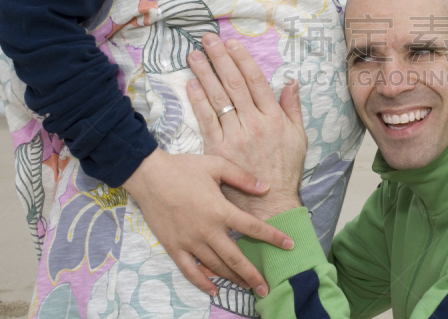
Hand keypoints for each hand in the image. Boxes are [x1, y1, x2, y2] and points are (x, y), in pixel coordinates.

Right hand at [122, 149, 291, 297]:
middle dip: (253, 274)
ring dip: (233, 278)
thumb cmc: (184, 168)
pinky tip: (214, 290)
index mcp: (221, 210)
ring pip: (216, 266)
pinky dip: (202, 282)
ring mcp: (190, 241)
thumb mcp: (218, 166)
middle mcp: (208, 230)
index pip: (253, 228)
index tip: (289, 245)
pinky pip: (190, 270)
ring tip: (247, 287)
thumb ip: (243, 178)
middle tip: (267, 288)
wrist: (149, 176)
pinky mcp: (174, 247)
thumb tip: (266, 188)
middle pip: (236, 258)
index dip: (273, 237)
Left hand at [186, 33, 307, 220]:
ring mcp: (235, 136)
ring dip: (205, 74)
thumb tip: (291, 82)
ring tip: (194, 55)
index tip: (232, 44)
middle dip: (220, 59)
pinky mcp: (219, 150)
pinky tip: (191, 85)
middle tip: (207, 40)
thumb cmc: (286, 171)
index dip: (242, 60)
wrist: (271, 205)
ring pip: (218, 99)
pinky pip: (207, 120)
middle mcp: (255, 123)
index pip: (256, 81)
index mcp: (274, 118)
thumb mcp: (299, 137)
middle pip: (234, 84)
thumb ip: (293, 108)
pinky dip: (198, 101)